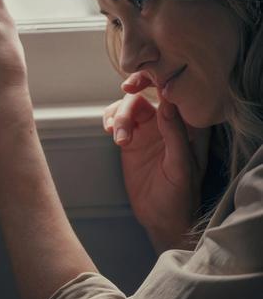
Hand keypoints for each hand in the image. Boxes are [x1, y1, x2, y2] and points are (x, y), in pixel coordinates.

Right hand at [103, 72, 210, 252]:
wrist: (160, 219)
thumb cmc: (179, 197)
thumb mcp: (180, 167)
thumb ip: (175, 135)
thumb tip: (167, 103)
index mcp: (188, 126)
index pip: (175, 92)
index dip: (158, 79)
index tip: (140, 84)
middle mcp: (168, 122)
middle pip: (147, 93)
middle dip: (133, 94)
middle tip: (124, 102)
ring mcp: (148, 129)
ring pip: (129, 105)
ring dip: (119, 115)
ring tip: (118, 137)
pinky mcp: (131, 138)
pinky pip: (117, 118)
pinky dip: (110, 120)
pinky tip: (110, 132)